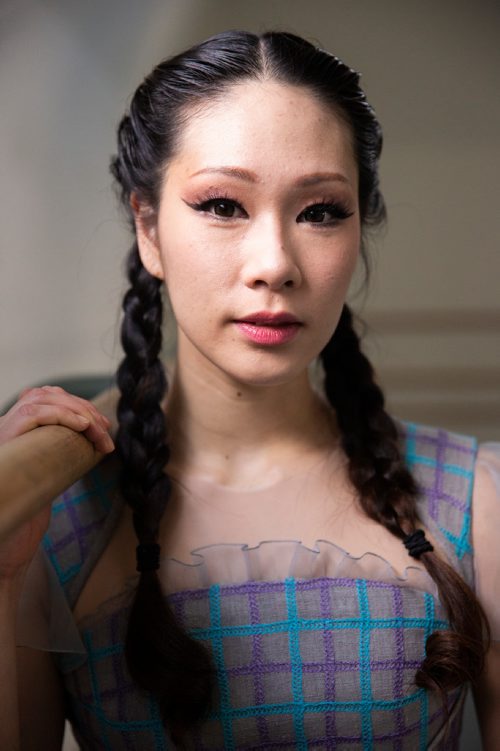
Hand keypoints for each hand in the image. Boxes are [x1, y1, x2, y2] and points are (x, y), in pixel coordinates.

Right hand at [0, 385, 114, 453]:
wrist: (3, 476)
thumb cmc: (25, 461)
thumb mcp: (49, 442)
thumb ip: (65, 431)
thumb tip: (99, 432)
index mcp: (36, 403)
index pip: (67, 399)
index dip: (89, 410)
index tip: (106, 428)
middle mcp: (29, 400)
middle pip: (66, 399)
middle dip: (92, 416)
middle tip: (106, 438)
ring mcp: (23, 407)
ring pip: (60, 402)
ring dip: (85, 417)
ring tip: (99, 434)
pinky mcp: (19, 418)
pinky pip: (47, 412)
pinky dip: (68, 417)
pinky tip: (84, 426)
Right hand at [0, 386, 114, 583]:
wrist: (7, 542)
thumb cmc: (28, 511)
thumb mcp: (50, 471)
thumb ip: (62, 450)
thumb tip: (96, 439)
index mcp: (16, 430)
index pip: (45, 397)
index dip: (76, 404)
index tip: (101, 424)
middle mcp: (5, 426)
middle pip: (46, 395)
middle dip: (81, 407)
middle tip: (105, 429)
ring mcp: (2, 432)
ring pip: (41, 399)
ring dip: (76, 411)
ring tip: (98, 430)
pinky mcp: (4, 439)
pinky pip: (33, 414)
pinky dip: (62, 415)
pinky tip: (84, 427)